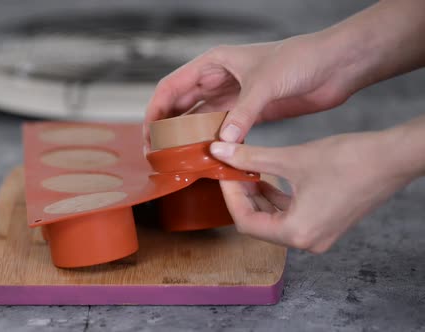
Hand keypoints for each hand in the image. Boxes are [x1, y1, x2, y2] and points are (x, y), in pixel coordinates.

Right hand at [144, 33, 356, 148]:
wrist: (335, 66)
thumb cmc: (301, 59)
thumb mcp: (266, 83)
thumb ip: (243, 113)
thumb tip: (223, 142)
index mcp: (213, 63)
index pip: (171, 87)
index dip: (155, 111)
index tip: (148, 135)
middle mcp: (218, 80)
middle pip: (181, 106)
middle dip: (167, 129)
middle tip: (157, 154)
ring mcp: (233, 97)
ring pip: (200, 120)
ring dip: (188, 139)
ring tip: (177, 160)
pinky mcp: (249, 112)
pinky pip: (223, 130)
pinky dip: (214, 143)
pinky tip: (208, 158)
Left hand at [209, 130, 413, 252]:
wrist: (393, 158)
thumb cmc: (350, 160)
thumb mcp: (291, 158)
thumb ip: (251, 157)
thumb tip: (219, 150)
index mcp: (297, 233)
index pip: (246, 222)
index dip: (230, 196)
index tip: (222, 173)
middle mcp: (307, 242)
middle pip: (258, 223)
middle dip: (242, 195)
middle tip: (230, 170)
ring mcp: (318, 235)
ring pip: (273, 220)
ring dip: (258, 196)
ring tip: (246, 170)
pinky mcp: (325, 224)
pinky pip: (290, 216)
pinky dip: (276, 198)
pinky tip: (268, 177)